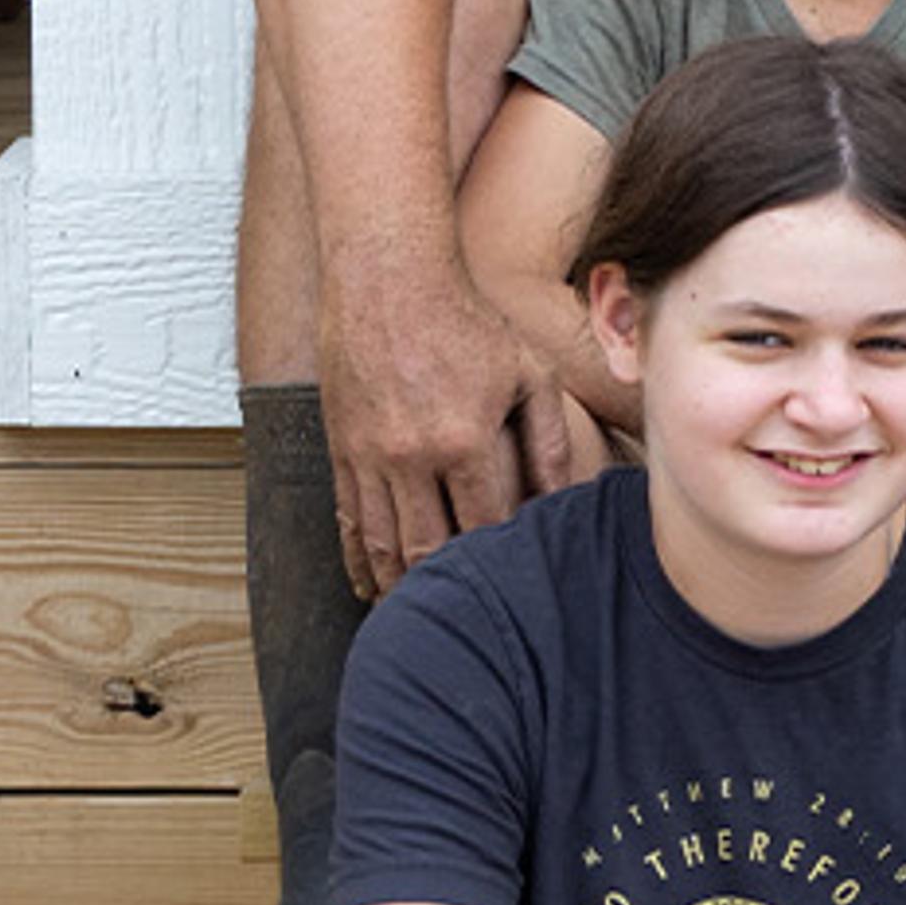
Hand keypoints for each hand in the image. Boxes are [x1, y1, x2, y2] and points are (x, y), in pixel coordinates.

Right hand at [320, 263, 576, 594]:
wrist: (386, 278)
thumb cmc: (465, 321)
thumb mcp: (529, 373)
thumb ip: (548, 442)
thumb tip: (565, 501)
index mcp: (463, 440)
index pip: (483, 528)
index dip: (498, 564)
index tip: (511, 586)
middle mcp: (410, 455)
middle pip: (427, 550)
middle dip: (445, 592)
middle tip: (465, 626)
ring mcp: (369, 454)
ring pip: (380, 546)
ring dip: (396, 589)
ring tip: (415, 620)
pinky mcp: (340, 447)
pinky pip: (347, 520)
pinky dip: (357, 560)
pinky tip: (368, 585)